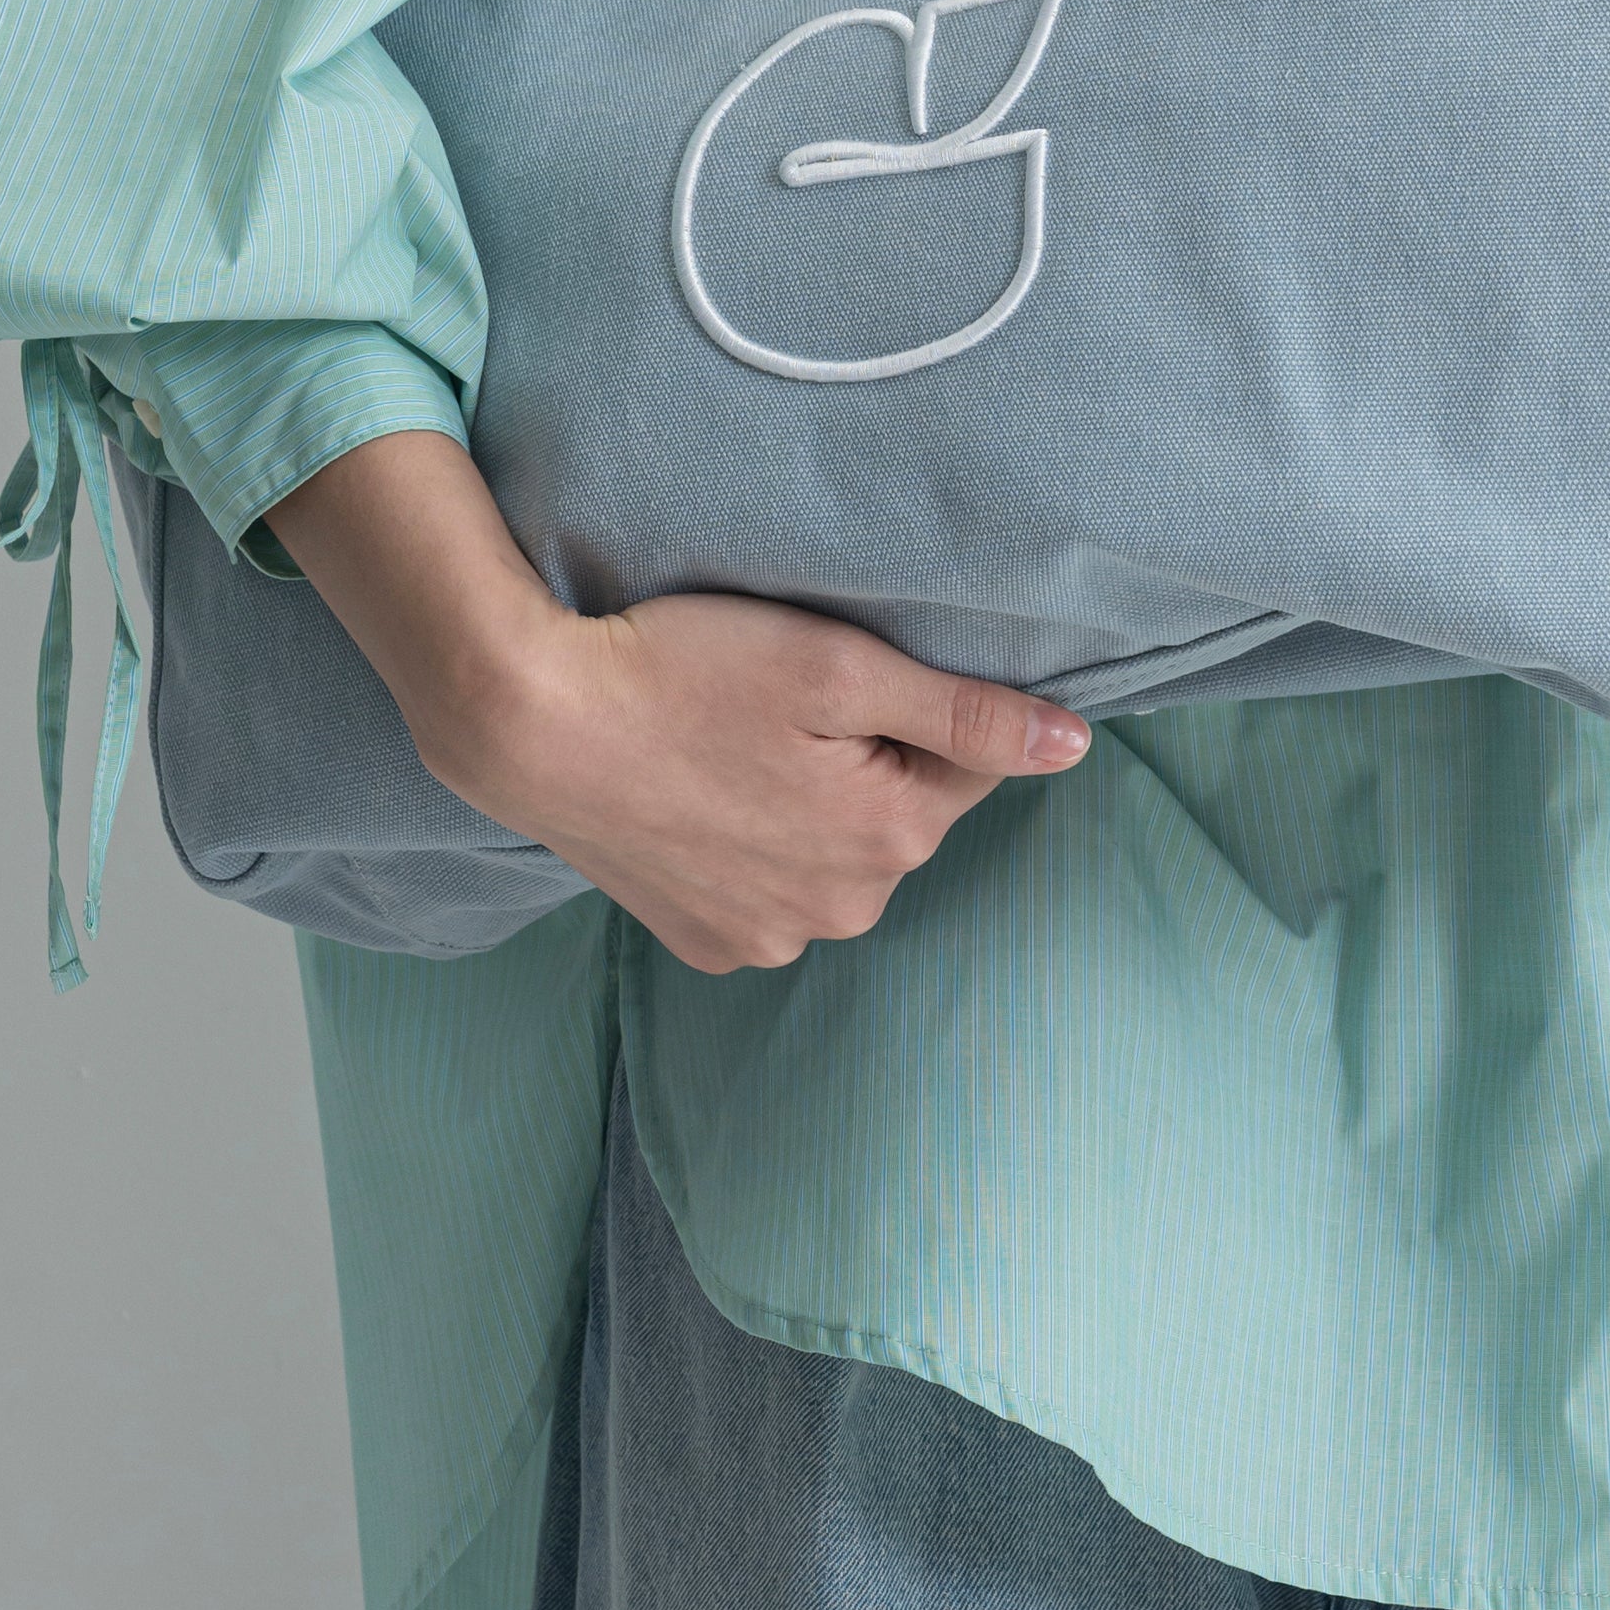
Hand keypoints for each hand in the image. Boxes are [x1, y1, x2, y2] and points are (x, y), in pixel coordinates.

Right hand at [265, 431, 1088, 972]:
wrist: (532, 723)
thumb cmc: (688, 671)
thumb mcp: (841, 667)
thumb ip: (969, 712)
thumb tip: (1076, 745)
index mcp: (890, 841)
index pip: (963, 760)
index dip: (915, 700)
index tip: (848, 666)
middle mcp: (840, 912)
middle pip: (898, 810)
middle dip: (867, 753)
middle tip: (781, 694)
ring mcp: (766, 939)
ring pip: (832, 850)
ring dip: (810, 799)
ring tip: (735, 738)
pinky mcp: (704, 942)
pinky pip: (767, 885)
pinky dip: (752, 839)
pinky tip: (705, 787)